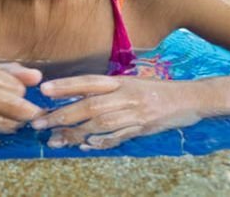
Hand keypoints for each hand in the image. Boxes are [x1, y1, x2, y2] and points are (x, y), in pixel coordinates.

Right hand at [0, 61, 42, 142]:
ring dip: (14, 124)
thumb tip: (38, 78)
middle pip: (13, 108)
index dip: (22, 94)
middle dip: (27, 114)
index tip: (20, 94)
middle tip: (33, 115)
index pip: (16, 88)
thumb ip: (12, 72)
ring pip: (4, 125)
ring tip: (13, 119)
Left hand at [31, 75, 202, 149]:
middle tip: (38, 122)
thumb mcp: (132, 83)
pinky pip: (119, 137)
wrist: (191, 98)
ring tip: (55, 140)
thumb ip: (109, 89)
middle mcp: (125, 95)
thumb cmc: (157, 90)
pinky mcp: (143, 128)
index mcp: (120, 81)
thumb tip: (79, 96)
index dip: (67, 85)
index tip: (44, 90)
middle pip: (89, 105)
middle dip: (62, 114)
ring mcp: (135, 113)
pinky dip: (102, 142)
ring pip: (99, 124)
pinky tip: (86, 147)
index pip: (89, 82)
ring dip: (75, 133)